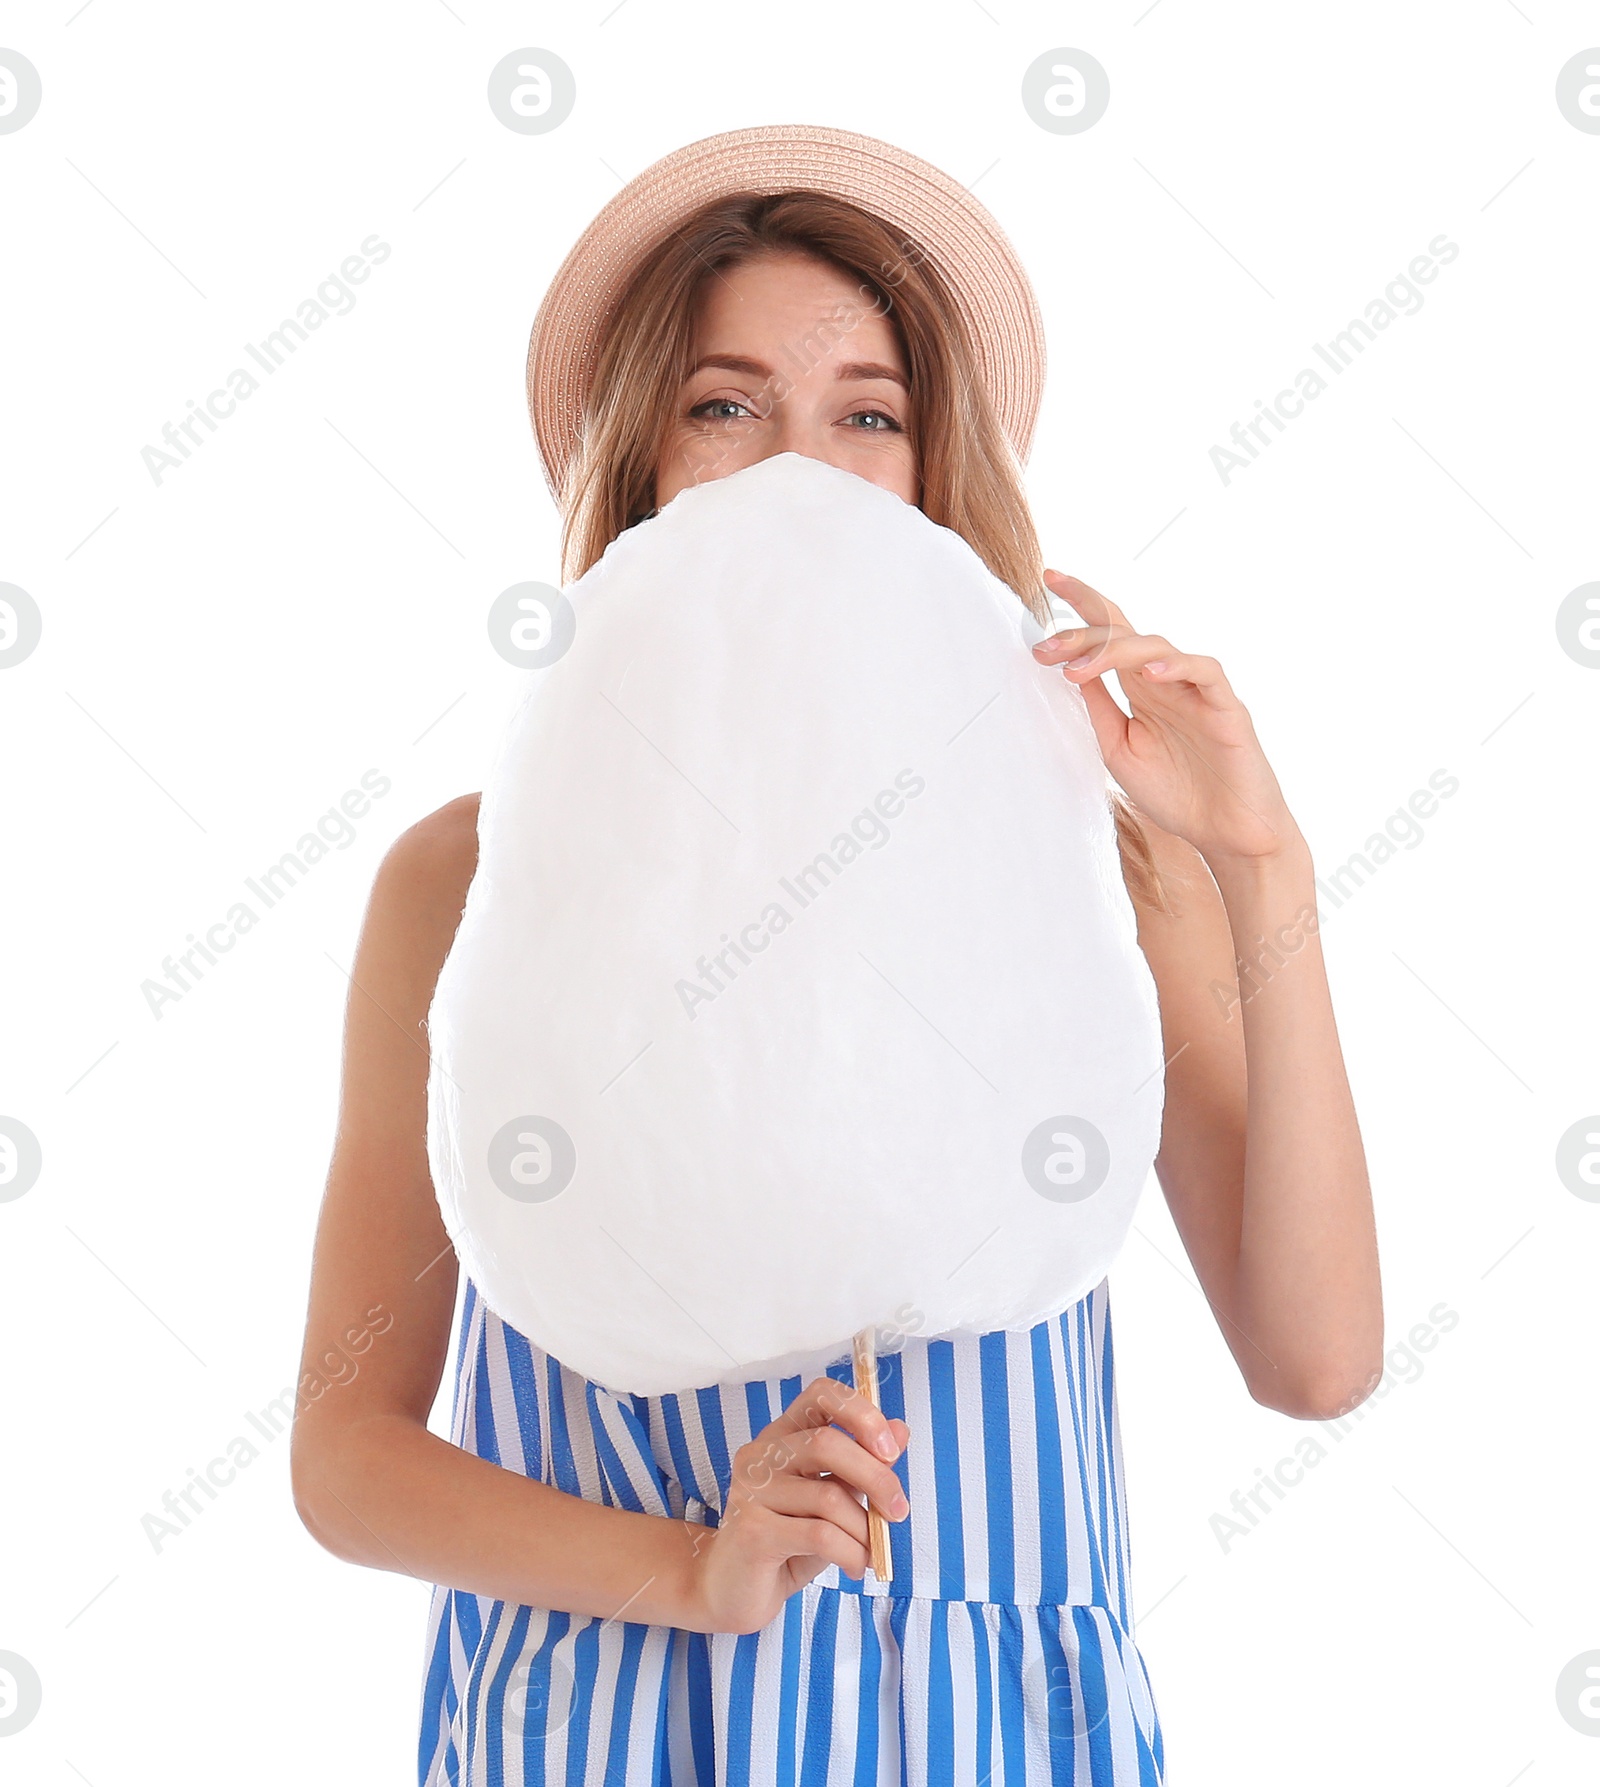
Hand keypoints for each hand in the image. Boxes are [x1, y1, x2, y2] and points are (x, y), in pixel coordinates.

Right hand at [678, 1376, 909, 1635]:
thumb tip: (900, 1431)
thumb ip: (863, 1465)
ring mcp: (752, 1489)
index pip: (821, 1393)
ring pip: (829, 1497)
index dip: (861, 1413)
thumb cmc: (790, 1541)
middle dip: (877, 1479)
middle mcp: (761, 1453)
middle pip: (828, 1443)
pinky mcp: (752, 1529)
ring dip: (864, 1530)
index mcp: (783, 1434)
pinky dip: (851, 1553)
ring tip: (870, 1552)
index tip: (890, 1451)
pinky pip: (820, 1534)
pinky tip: (856, 1566)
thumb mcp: (835, 1499)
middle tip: (898, 1511)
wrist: (735, 1591)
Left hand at [1031, 570, 1303, 865]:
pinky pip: (1204, 672)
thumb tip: (1070, 669)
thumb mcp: (1120, 750)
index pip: (1109, 633)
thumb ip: (1099, 709)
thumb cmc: (1176, 793)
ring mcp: (1197, 691)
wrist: (1226, 834)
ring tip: (1077, 668)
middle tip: (1044, 648)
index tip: (1046, 579)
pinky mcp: (1227, 708)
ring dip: (1114, 651)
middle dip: (1081, 632)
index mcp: (1139, 689)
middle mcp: (1167, 681)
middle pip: (1125, 632)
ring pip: (1158, 647)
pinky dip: (1176, 667)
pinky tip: (1147, 675)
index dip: (1080, 604)